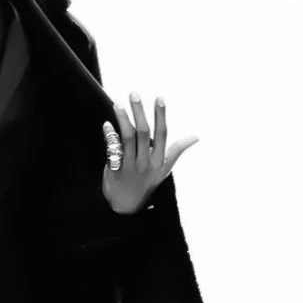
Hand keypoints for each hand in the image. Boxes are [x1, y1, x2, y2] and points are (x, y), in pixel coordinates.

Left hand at [101, 93, 199, 213]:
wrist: (127, 208)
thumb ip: (177, 151)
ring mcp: (131, 167)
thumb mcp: (164, 170)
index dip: (161, 116)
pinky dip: (109, 136)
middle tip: (134, 93)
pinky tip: (107, 125)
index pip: (162, 134)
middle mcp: (146, 163)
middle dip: (139, 112)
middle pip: (144, 133)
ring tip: (118, 104)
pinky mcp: (116, 171)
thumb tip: (196, 137)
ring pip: (128, 139)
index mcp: (160, 161)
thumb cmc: (146, 184)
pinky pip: (112, 150)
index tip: (159, 98)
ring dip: (123, 119)